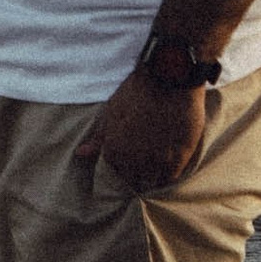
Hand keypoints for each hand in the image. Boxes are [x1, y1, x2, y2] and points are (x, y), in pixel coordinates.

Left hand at [75, 70, 209, 196]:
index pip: (114, 174)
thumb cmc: (136, 92)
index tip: (125, 163)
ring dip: (150, 177)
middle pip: (132, 182)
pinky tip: (166, 164)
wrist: (169, 78)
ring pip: (151, 182)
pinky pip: (170, 178)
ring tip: (153, 165)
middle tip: (139, 164)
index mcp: (114, 151)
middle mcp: (134, 162)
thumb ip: (98, 139)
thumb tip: (80, 154)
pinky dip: (167, 174)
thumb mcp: (112, 112)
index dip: (120, 169)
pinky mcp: (180, 158)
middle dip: (134, 176)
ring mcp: (158, 162)